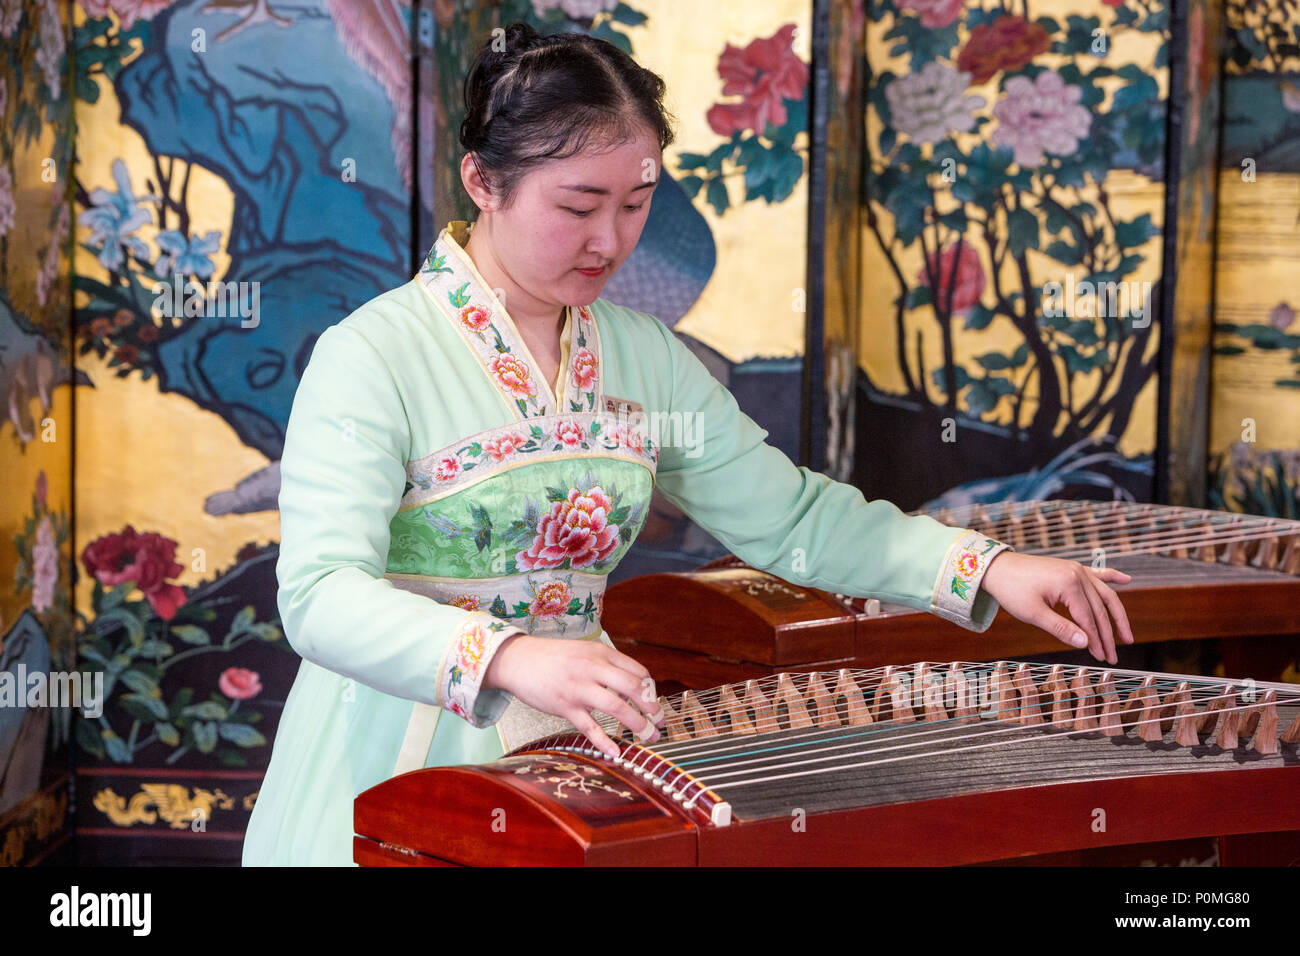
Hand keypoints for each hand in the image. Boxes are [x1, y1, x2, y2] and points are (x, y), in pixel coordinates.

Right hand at [482, 635, 664, 758]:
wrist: (519, 659)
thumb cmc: (553, 658)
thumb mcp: (584, 652)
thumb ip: (607, 666)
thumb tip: (632, 688)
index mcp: (601, 653)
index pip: (638, 672)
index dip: (651, 690)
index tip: (655, 703)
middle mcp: (593, 668)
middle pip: (634, 687)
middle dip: (653, 708)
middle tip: (660, 722)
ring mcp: (579, 688)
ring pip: (617, 707)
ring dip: (638, 724)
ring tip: (649, 736)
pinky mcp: (565, 706)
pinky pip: (590, 727)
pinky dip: (605, 742)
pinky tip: (617, 752)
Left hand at [979, 551, 1133, 664]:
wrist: (997, 567)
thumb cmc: (1011, 590)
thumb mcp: (1033, 613)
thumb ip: (1060, 628)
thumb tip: (1086, 644)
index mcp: (1069, 584)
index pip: (1089, 619)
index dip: (1096, 641)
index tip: (1102, 659)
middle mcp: (1078, 574)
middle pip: (1099, 609)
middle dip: (1107, 635)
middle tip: (1112, 657)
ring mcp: (1076, 569)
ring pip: (1103, 594)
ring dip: (1116, 615)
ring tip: (1126, 635)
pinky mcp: (1071, 568)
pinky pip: (1097, 573)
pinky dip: (1112, 577)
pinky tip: (1126, 580)